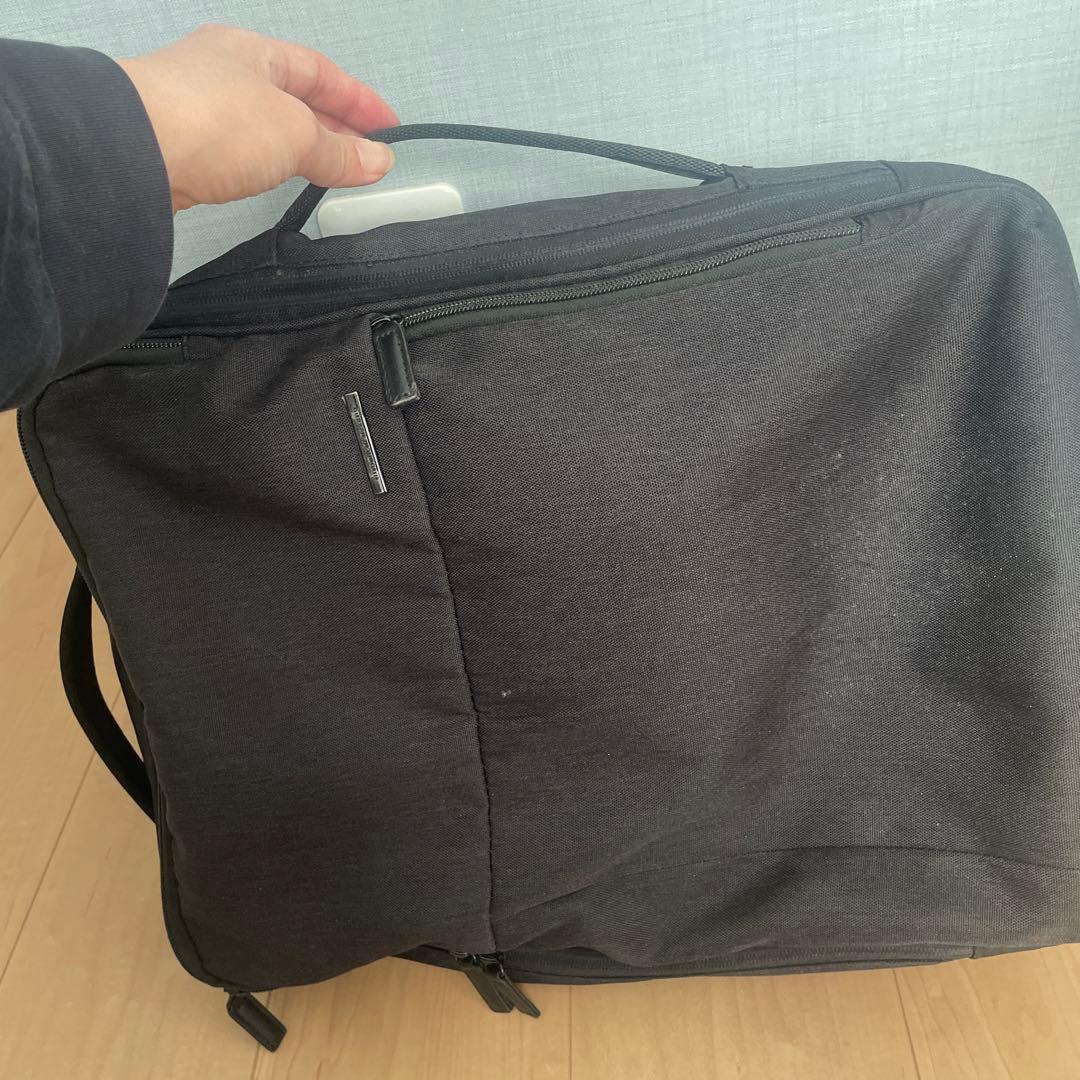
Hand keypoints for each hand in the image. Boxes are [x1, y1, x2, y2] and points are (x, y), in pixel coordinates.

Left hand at [116, 24, 397, 212]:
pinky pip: (247, 154)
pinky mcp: (187, 151)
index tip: (388, 128)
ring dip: (306, 149)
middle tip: (368, 157)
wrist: (135, 155)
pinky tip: (286, 182)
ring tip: (336, 175)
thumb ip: (338, 151)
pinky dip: (276, 166)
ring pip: (270, 128)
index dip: (358, 100)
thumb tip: (377, 161)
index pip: (319, 71)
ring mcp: (203, 112)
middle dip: (336, 127)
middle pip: (294, 99)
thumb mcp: (294, 132)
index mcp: (252, 51)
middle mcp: (225, 74)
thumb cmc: (210, 120)